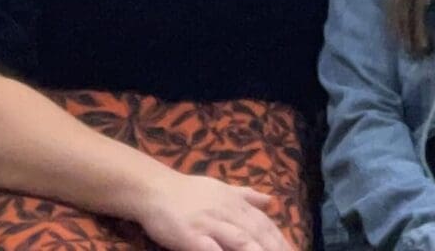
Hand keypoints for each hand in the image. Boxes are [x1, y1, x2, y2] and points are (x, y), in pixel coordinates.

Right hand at [137, 172, 294, 250]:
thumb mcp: (222, 188)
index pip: (264, 223)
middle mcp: (228, 212)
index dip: (280, 239)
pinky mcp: (191, 236)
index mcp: (236, 203)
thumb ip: (246, 195)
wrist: (155, 189)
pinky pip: (211, 248)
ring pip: (241, 240)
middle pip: (258, 233)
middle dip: (275, 248)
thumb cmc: (189, 191)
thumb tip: (270, 199)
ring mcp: (210, 224)